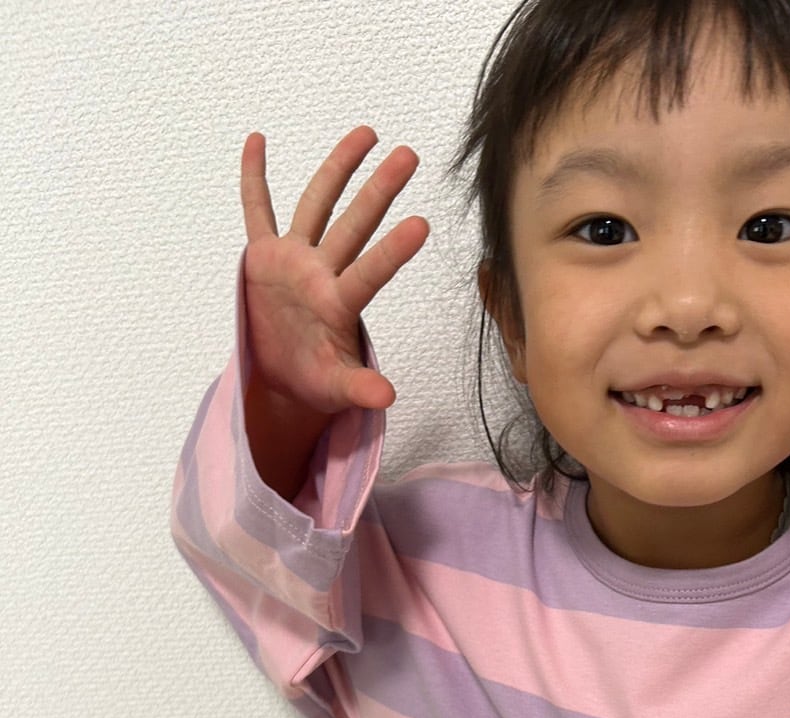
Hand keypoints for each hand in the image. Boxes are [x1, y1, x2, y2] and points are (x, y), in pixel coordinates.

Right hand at [240, 126, 429, 416]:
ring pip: (317, 204)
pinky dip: (255, 178)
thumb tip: (387, 399)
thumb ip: (360, 389)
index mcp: (339, 305)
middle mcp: (321, 273)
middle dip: (378, 190)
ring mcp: (294, 260)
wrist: (283, 379)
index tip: (422, 225)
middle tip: (410, 155)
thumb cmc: (316, 382)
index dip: (393, 251)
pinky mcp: (264, 257)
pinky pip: (257, 211)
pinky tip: (258, 140)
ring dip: (338, 168)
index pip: (370, 273)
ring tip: (367, 133)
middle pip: (353, 225)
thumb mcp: (337, 388)